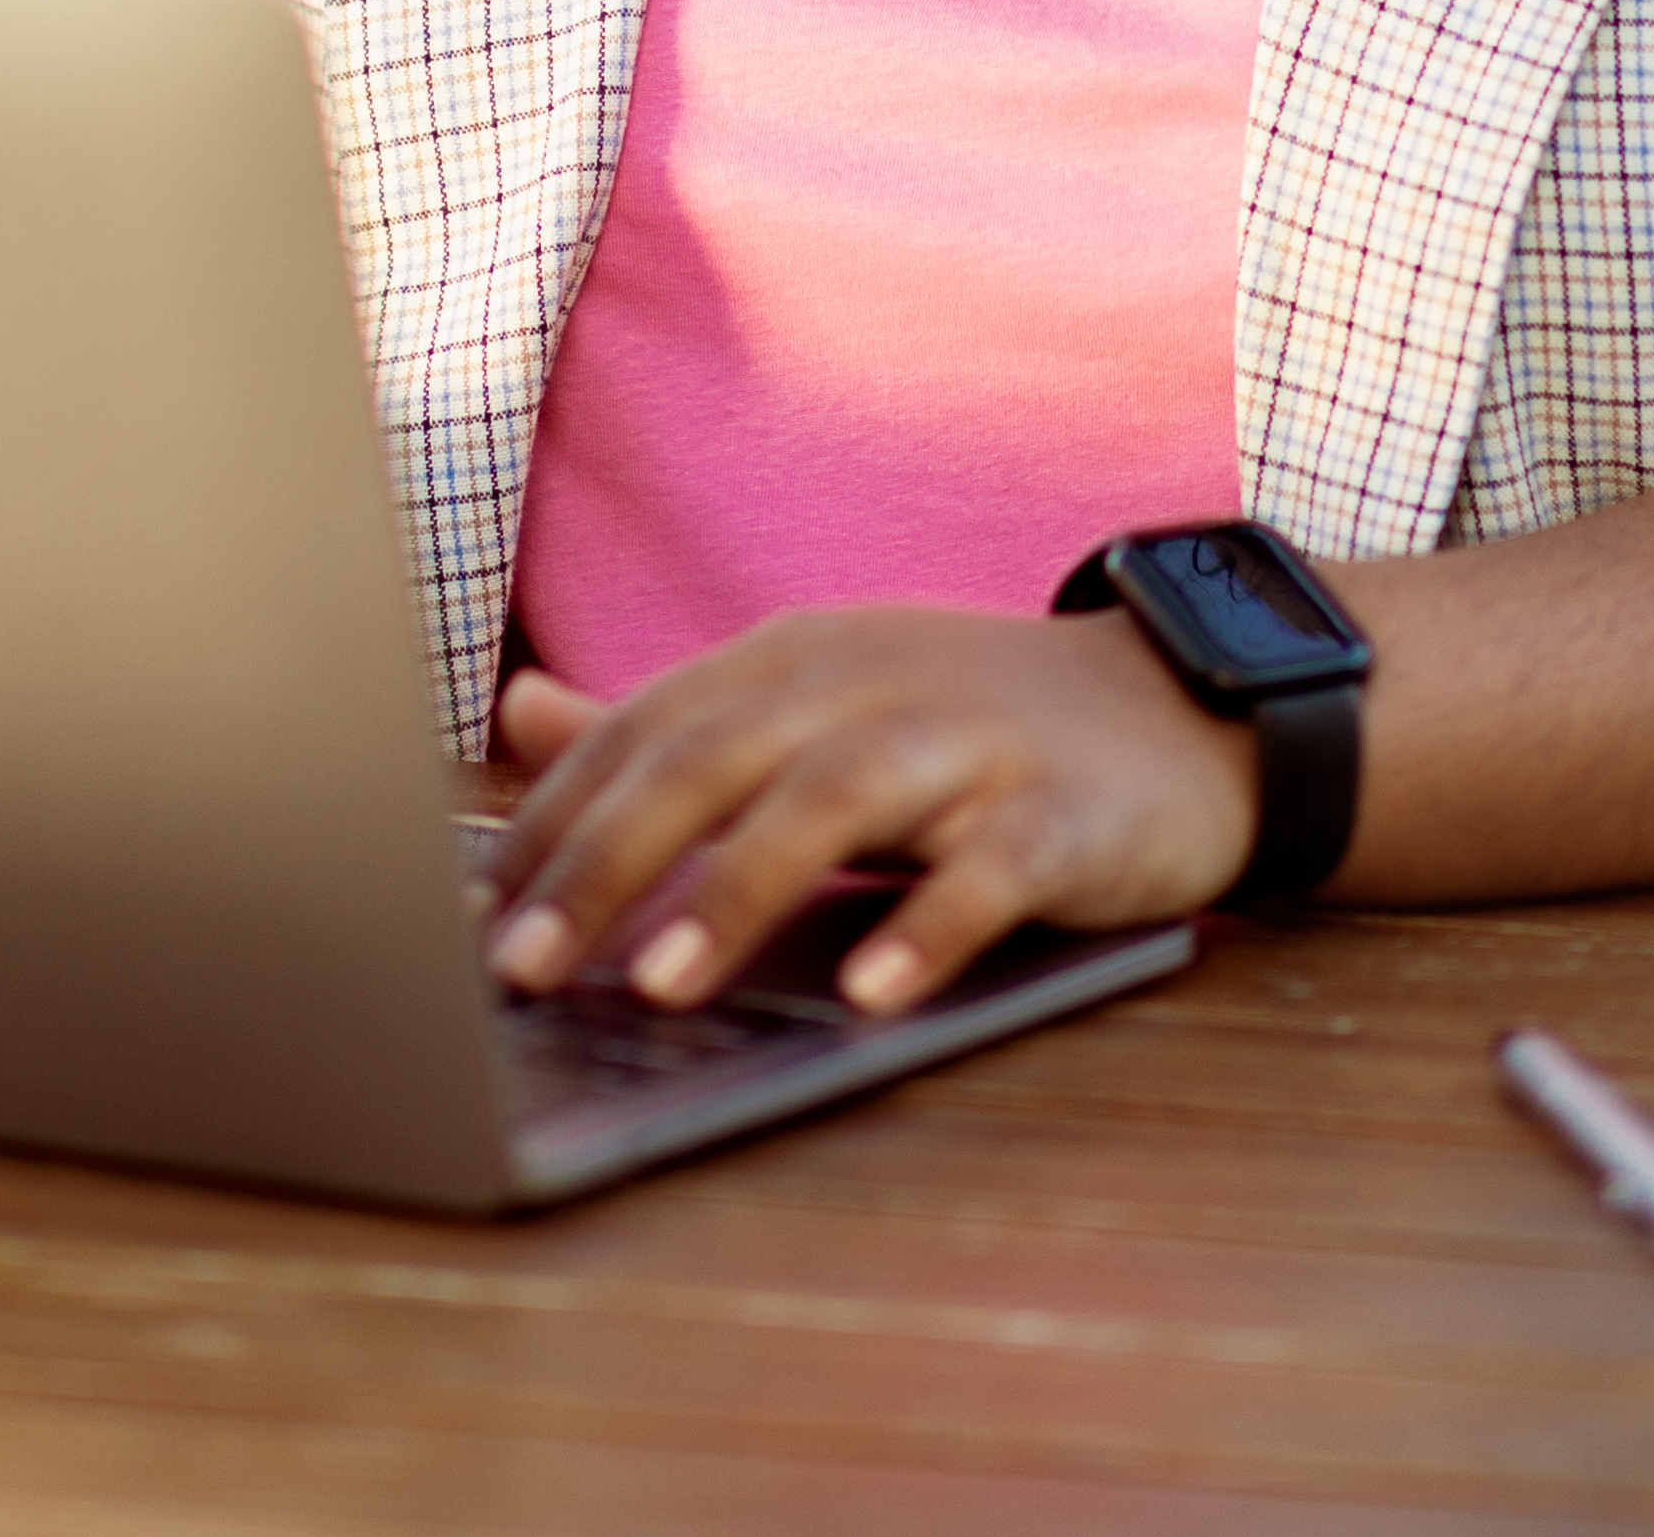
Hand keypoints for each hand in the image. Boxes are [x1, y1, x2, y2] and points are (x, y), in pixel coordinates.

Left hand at [481, 605, 1257, 1017]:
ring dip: (738, 891)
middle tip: (522, 965)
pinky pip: (989, 870)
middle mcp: (864, 684)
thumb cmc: (970, 723)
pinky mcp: (1062, 811)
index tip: (467, 921)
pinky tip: (870, 993)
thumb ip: (673, 720)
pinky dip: (927, 926)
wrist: (1186, 705)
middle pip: (714, 760)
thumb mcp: (814, 701)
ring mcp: (967, 742)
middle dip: (607, 862)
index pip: (644, 732)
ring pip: (834, 802)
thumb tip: (520, 714)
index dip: (551, 823)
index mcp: (790, 661)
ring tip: (658, 985)